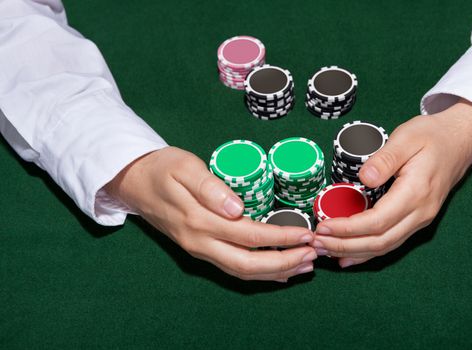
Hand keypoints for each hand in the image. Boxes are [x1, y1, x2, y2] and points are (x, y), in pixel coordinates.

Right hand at [105, 147, 316, 281]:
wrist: (133, 181)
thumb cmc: (162, 168)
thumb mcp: (184, 166)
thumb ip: (210, 188)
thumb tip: (237, 210)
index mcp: (198, 220)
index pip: (248, 235)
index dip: (280, 237)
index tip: (305, 233)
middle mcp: (199, 242)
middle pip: (247, 264)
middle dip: (283, 263)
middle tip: (312, 254)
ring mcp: (198, 249)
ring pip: (240, 272)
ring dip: (274, 272)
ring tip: (304, 265)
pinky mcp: (199, 249)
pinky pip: (232, 268)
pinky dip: (258, 273)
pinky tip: (277, 271)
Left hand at [313, 99, 471, 266]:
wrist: (460, 140)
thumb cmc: (432, 135)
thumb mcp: (407, 137)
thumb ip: (386, 158)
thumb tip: (364, 178)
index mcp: (415, 193)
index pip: (377, 221)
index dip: (348, 228)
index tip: (323, 226)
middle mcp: (420, 213)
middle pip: (379, 241)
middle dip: (344, 245)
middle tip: (316, 243)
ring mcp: (421, 219)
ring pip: (385, 247)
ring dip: (353, 252)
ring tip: (325, 250)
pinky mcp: (417, 219)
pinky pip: (390, 242)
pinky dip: (367, 252)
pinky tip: (348, 257)